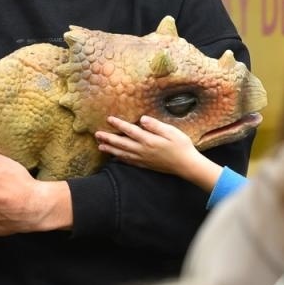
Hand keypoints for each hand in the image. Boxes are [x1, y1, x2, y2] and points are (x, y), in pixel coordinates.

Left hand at [96, 115, 220, 191]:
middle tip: (96, 134)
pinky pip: (129, 162)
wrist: (186, 165)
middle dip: (108, 138)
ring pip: (123, 154)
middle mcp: (143, 150)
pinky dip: (120, 159)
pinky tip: (115, 157)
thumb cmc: (181, 146)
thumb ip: (156, 126)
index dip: (119, 124)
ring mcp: (143, 159)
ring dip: (110, 149)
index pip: (130, 130)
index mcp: (149, 140)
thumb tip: (142, 119)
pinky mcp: (146, 165)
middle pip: (122, 143)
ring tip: (100, 146)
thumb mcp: (171, 132)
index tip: (109, 119)